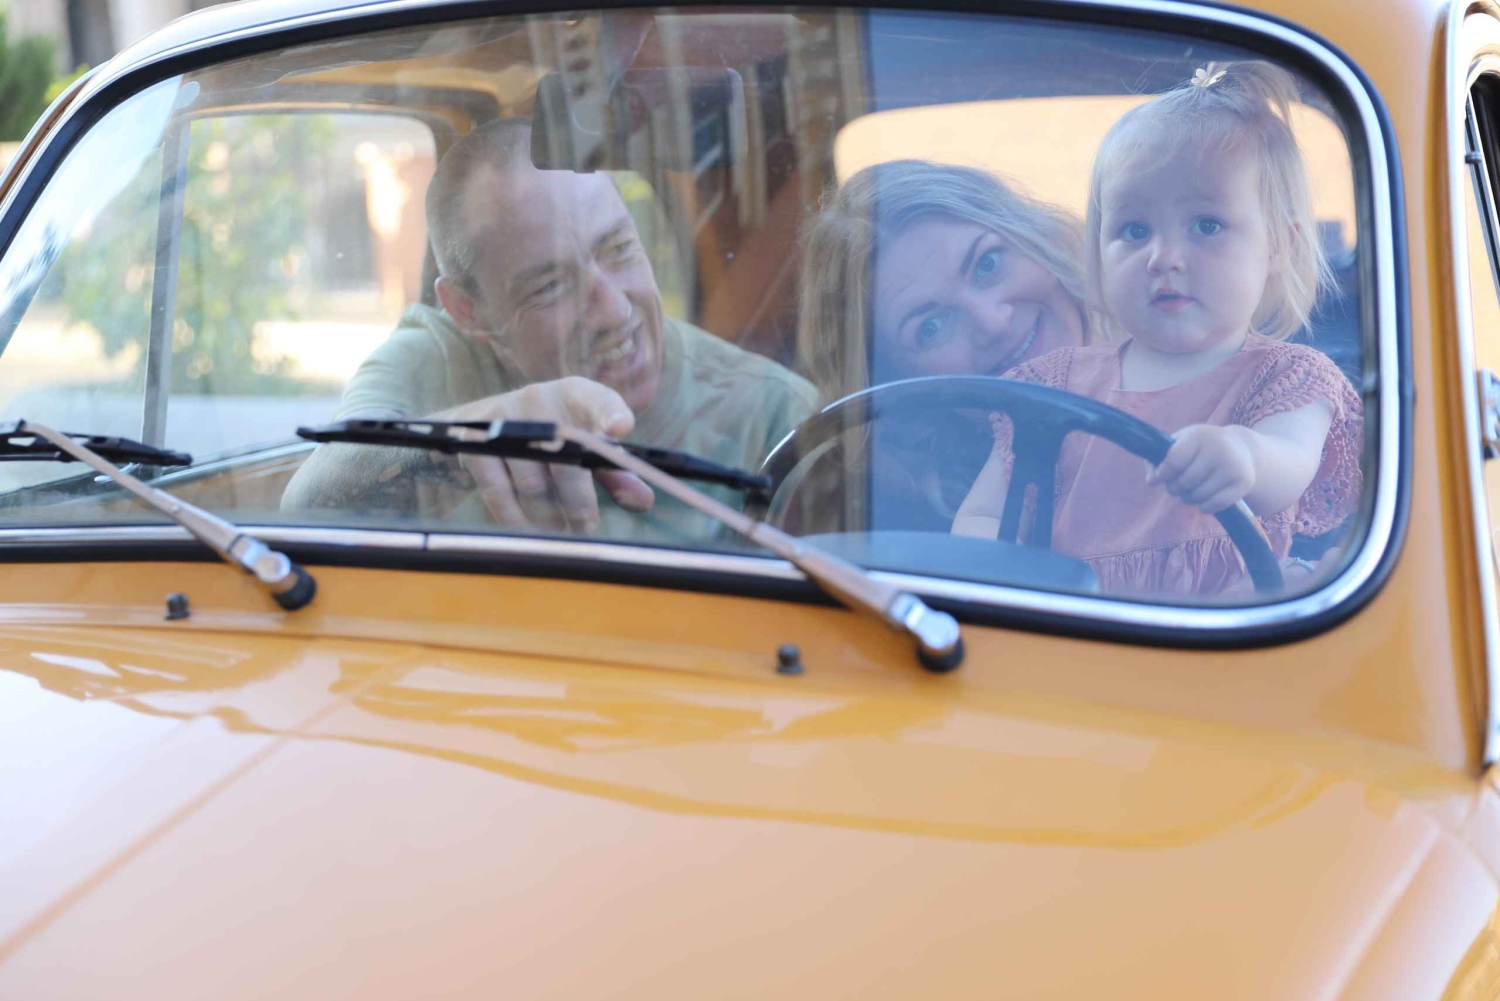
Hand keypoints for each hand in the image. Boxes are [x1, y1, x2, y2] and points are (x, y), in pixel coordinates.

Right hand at [438, 376, 654, 531]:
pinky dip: (516, 518)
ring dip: (550, 517)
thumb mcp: (587, 445)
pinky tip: (529, 531)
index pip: (598, 399)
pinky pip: (498, 492)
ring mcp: (503, 418)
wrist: (482, 425)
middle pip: (565, 458)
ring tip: (561, 534)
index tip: (622, 428)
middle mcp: (538, 399)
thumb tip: (642, 502)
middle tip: (587, 528)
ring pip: (533, 483)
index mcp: (576, 394)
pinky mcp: (474, 443)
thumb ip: (617, 473)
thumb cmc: (552, 439)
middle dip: (579, 502)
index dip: (610, 413)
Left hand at [1149, 424, 1255, 513]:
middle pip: (1184, 482)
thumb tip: (1150, 481)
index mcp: (1199, 436)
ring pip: (1198, 496)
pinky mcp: (1243, 483)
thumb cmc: (1200, 447)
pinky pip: (1214, 505)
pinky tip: (1205, 498)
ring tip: (1191, 490)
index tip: (1162, 476)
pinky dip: (1204, 507)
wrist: (1241, 449)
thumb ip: (1158, 459)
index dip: (1162, 474)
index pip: (1173, 462)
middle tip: (1177, 485)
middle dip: (1174, 488)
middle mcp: (1219, 450)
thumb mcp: (1179, 443)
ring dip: (1188, 498)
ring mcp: (1233, 467)